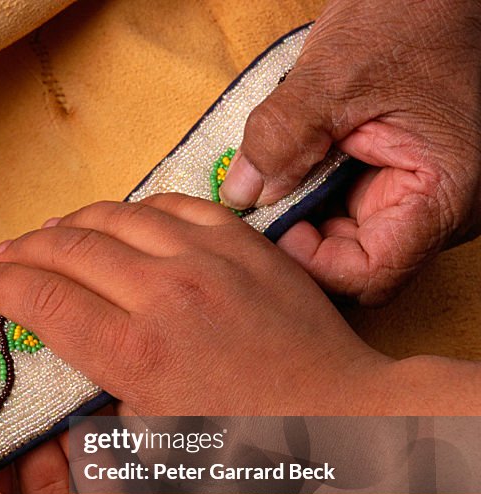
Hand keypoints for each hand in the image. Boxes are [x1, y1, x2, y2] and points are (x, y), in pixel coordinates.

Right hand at [0, 196, 392, 415]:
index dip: (1, 284)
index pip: (44, 301)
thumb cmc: (249, 453)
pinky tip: (122, 221)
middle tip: (2, 255)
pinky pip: (173, 205)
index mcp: (134, 354)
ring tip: (48, 234)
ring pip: (115, 217)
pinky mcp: (243, 243)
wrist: (344, 421)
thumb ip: (102, 409)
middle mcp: (161, 294)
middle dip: (23, 249)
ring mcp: (205, 259)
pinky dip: (135, 210)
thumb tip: (75, 379)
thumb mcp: (157, 451)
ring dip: (70, 223)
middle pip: (69, 249)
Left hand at [219, 0, 480, 304]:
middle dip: (298, 246)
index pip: (370, 275)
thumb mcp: (335, 75)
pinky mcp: (391, 185)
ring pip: (342, 244)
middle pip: (353, 268)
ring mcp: (412, 199)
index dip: (312, 265)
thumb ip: (283, 137)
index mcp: (444, 194)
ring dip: (297, 222)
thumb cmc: (409, 21)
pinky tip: (284, 173)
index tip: (271, 229)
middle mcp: (437, 210)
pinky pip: (341, 214)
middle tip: (252, 215)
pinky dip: (305, 201)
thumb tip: (241, 195)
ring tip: (267, 184)